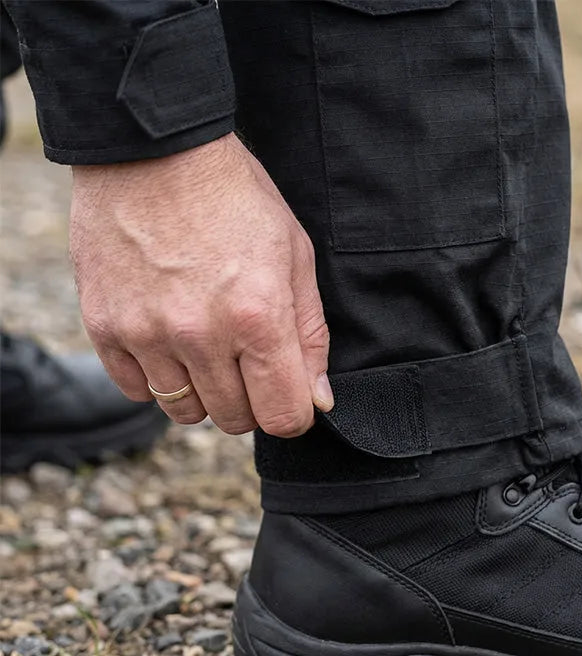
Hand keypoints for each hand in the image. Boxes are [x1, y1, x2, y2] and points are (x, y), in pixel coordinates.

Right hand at [70, 133, 332, 436]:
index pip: (282, 416)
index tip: (289, 395)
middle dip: (251, 400)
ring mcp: (146, 333)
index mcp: (257, 318)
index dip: (294, 414)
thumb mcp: (295, 256)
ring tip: (206, 345)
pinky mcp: (105, 326)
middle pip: (234, 420)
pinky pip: (137, 390)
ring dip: (204, 391)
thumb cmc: (235, 200)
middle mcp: (200, 334)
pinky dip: (158, 377)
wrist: (153, 151)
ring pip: (184, 412)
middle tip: (247, 359)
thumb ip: (310, 335)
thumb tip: (317, 399)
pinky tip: (168, 340)